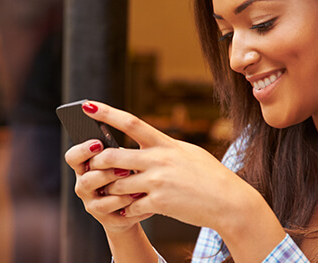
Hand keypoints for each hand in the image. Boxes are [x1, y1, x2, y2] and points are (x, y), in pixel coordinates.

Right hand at [64, 138, 152, 233]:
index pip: (73, 157)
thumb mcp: (120, 159)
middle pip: (87, 179)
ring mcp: (92, 203)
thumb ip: (117, 151)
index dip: (83, 150)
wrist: (130, 206)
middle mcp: (83, 185)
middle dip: (107, 174)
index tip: (99, 144)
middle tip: (125, 170)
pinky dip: (130, 207)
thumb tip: (125, 138)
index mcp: (84, 167)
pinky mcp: (104, 219)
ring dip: (119, 193)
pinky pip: (114, 215)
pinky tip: (142, 200)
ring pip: (100, 200)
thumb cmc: (125, 175)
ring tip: (137, 188)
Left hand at [81, 101, 263, 231]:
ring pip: (117, 184)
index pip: (131, 123)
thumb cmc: (209, 176)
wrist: (230, 202)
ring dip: (110, 190)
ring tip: (109, 194)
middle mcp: (159, 160)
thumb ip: (164, 147)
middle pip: (114, 156)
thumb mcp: (188, 153)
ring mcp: (158, 181)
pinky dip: (126, 211)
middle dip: (97, 161)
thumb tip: (145, 141)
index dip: (107, 114)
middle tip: (90, 165)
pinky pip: (131, 207)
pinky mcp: (160, 203)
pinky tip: (127, 212)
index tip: (87, 106)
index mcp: (165, 143)